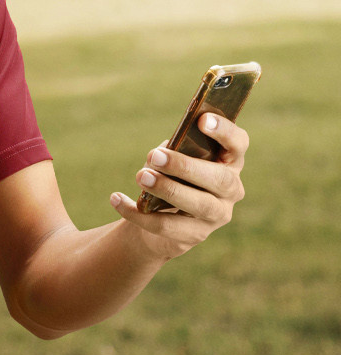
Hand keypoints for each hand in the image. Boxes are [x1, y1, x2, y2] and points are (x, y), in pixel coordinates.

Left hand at [109, 111, 248, 259]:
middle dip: (186, 166)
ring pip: (198, 204)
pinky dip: (138, 213)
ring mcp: (217, 215)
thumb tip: (162, 152)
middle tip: (155, 156)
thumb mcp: (173, 159)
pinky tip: (116, 199)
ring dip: (168, 189)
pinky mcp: (195, 235)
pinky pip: (167, 226)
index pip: (238, 144)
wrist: (159, 217)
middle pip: (218, 178)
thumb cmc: (171, 175)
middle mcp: (231, 190)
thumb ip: (174, 151)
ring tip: (141, 176)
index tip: (203, 120)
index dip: (225, 132)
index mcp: (228, 162)